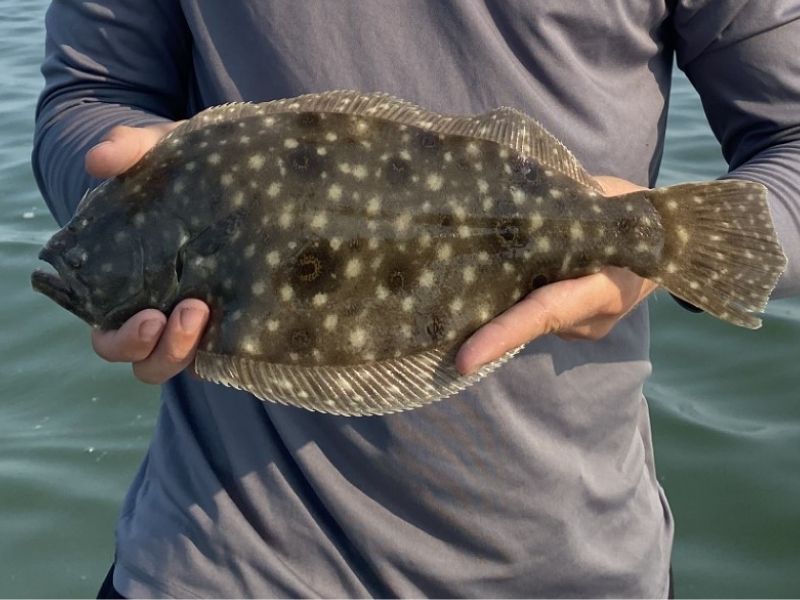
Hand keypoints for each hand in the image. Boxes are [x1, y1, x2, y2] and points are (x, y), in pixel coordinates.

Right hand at [86, 123, 210, 383]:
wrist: (228, 170)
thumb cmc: (177, 170)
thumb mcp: (155, 153)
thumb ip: (126, 150)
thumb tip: (97, 161)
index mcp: (125, 292)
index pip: (112, 336)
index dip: (126, 339)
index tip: (150, 317)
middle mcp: (159, 314)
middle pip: (150, 361)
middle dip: (166, 349)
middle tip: (192, 310)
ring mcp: (198, 318)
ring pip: (189, 361)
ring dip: (195, 347)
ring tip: (211, 309)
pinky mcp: (234, 315)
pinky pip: (229, 348)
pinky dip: (236, 342)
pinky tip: (258, 315)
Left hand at [455, 176, 658, 374]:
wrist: (668, 243)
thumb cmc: (632, 212)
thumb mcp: (605, 198)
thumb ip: (565, 207)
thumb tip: (511, 197)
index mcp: (605, 286)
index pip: (546, 312)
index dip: (504, 334)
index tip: (463, 359)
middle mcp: (592, 318)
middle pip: (526, 320)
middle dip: (480, 320)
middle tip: (430, 308)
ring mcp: (583, 329)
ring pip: (527, 318)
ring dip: (496, 304)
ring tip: (462, 274)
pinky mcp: (572, 329)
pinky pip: (533, 315)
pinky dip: (512, 301)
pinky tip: (491, 280)